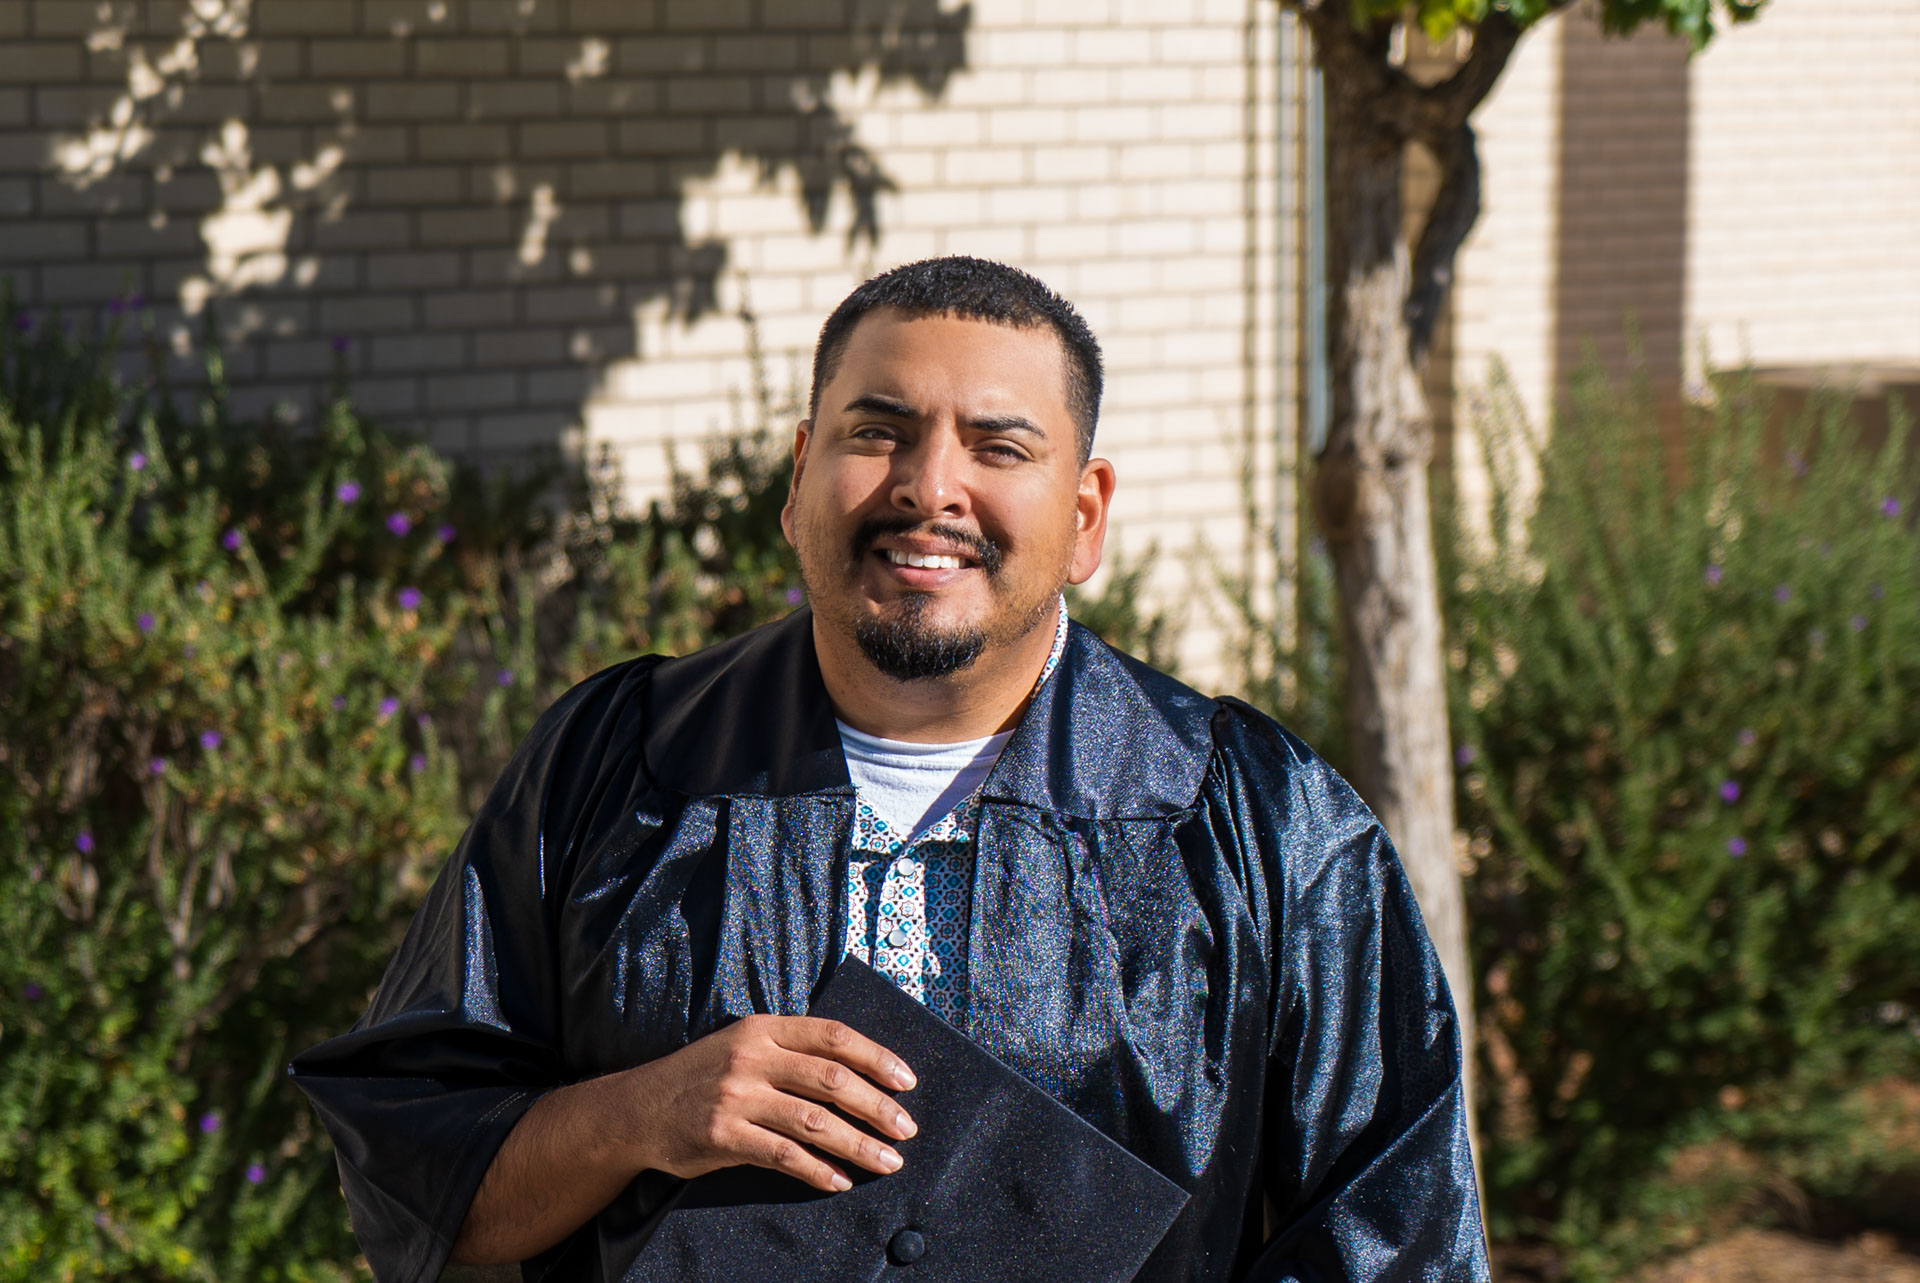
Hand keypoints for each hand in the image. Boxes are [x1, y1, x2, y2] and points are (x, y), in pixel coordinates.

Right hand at [624, 1014, 918, 1192]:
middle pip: (832, 1079)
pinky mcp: (723, 1136)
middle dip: (877, 1106)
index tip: (907, 1081)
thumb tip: (856, 1074)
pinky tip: (838, 1180)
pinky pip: (783, 1155)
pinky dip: (817, 1170)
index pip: (833, 1036)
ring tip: (887, 1162)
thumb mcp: (741, 1045)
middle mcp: (752, 1058)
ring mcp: (737, 1097)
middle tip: (906, 1129)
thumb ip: (790, 1052)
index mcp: (763, 1029)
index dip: (876, 1057)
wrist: (637, 1109)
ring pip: (814, 1121)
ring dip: (858, 1144)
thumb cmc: (702, 1077)